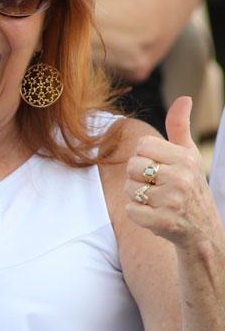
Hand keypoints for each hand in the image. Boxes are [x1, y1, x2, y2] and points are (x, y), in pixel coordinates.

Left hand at [124, 96, 221, 251]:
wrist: (202, 232)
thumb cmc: (190, 188)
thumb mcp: (188, 156)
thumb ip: (180, 127)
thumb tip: (184, 98)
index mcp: (186, 158)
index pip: (141, 147)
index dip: (144, 159)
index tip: (160, 170)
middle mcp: (181, 178)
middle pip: (131, 166)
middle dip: (138, 179)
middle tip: (157, 189)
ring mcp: (173, 201)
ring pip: (129, 189)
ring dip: (137, 198)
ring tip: (158, 203)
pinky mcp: (163, 222)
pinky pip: (130, 210)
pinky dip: (137, 215)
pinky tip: (155, 216)